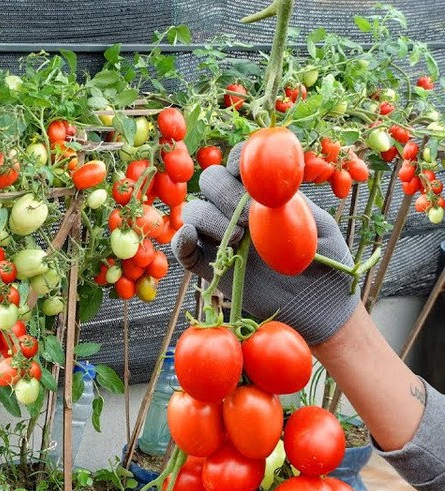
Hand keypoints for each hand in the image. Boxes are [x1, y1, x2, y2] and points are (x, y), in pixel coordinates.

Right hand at [173, 144, 358, 344]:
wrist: (319, 308)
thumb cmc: (327, 265)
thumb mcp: (320, 229)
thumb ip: (296, 207)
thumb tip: (271, 192)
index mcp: (264, 195)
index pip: (241, 164)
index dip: (239, 162)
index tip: (252, 179)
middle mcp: (237, 211)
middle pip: (211, 181)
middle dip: (224, 193)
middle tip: (248, 219)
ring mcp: (220, 238)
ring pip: (194, 211)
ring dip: (208, 218)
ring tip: (237, 240)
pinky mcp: (208, 266)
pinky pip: (184, 249)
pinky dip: (182, 240)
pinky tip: (193, 239)